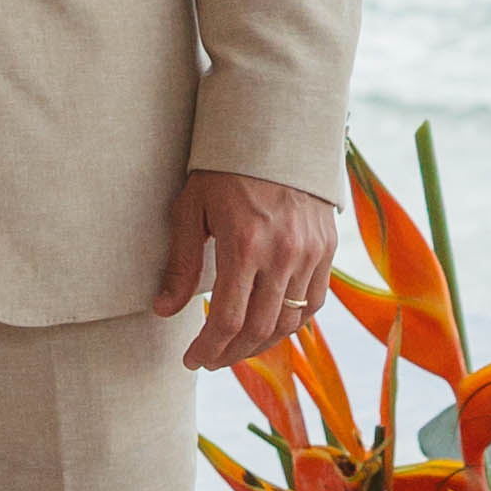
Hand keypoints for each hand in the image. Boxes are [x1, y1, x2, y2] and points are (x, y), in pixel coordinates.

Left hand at [152, 166, 336, 372]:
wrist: (276, 130)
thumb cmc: (224, 166)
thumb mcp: (192, 207)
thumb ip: (181, 263)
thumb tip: (163, 310)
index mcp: (245, 244)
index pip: (227, 320)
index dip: (208, 348)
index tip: (191, 360)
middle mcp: (283, 254)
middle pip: (259, 329)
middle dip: (231, 354)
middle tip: (210, 360)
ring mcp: (311, 253)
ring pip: (288, 322)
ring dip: (260, 345)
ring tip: (235, 349)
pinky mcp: (327, 248)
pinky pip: (313, 302)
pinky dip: (291, 323)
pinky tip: (269, 327)